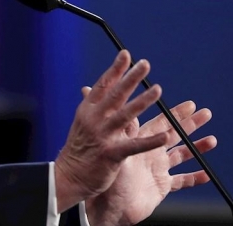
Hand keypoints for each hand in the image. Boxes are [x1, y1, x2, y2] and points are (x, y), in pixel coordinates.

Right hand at [54, 50, 167, 211]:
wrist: (68, 177)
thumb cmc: (79, 148)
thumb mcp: (82, 122)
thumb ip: (92, 105)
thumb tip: (90, 86)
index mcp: (88, 110)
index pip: (103, 85)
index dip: (115, 69)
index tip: (126, 54)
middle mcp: (94, 120)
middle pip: (115, 95)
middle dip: (131, 78)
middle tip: (145, 64)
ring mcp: (102, 136)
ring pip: (125, 116)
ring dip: (142, 102)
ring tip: (158, 90)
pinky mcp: (111, 154)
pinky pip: (134, 146)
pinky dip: (150, 142)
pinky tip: (164, 136)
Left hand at [84, 94, 216, 224]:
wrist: (111, 209)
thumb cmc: (110, 180)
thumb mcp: (119, 152)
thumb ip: (127, 131)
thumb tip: (127, 106)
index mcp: (142, 142)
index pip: (163, 123)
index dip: (177, 114)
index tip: (191, 105)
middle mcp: (152, 153)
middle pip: (176, 135)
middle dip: (191, 124)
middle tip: (206, 113)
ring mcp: (158, 169)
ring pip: (182, 155)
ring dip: (197, 147)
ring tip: (212, 141)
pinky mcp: (162, 186)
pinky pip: (183, 180)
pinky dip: (195, 178)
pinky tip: (206, 174)